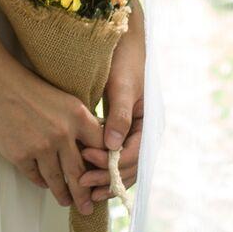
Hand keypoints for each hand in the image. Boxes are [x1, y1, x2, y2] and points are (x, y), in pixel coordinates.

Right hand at [0, 52, 112, 211]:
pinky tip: (43, 185)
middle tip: (88, 207)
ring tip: (67, 202)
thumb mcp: (60, 97)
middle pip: (80, 172)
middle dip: (85, 194)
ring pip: (57, 179)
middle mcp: (63, 133)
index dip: (103, 164)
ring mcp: (41, 146)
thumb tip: (87, 145)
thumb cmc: (24, 84)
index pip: (100, 147)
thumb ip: (75, 120)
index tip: (103, 176)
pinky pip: (35, 176)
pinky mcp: (20, 155)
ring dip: (63, 194)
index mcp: (77, 115)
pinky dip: (40, 182)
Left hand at [101, 12, 143, 191]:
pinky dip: (103, 169)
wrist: (123, 45)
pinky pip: (114, 158)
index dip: (112, 162)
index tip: (88, 159)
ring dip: (106, 179)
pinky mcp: (119, 133)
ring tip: (84, 186)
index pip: (134, 153)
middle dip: (107, 177)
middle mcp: (144, 133)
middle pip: (129, 166)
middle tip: (82, 182)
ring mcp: (133, 135)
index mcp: (149, 123)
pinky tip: (87, 174)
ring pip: (123, 167)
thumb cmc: (124, 60)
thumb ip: (119, 115)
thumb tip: (112, 146)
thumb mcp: (122, 86)